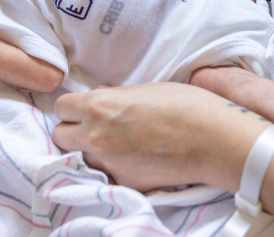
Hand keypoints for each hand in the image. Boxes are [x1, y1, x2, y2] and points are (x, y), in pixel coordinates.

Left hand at [51, 82, 266, 191]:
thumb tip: (101, 94)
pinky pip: (106, 177)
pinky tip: (133, 161)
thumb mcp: (147, 88)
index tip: (83, 109)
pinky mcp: (125, 184)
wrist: (213, 139)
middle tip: (94, 128)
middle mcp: (96, 136)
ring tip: (115, 146)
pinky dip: (114, 170)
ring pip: (80, 160)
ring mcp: (108, 164)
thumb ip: (116, 95)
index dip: (72, 108)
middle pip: (60, 137)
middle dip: (73, 132)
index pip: (61, 108)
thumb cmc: (185, 104)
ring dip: (90, 153)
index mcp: (99, 106)